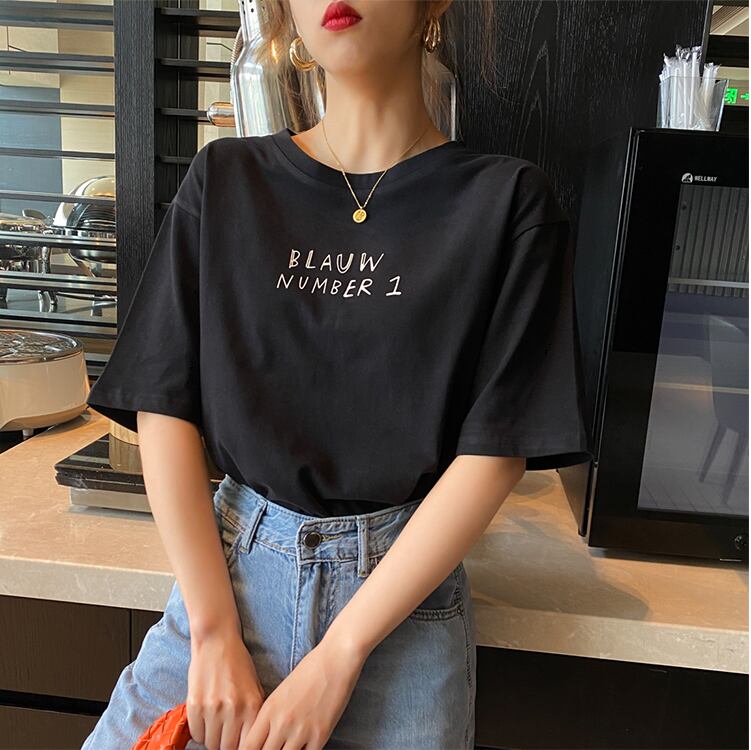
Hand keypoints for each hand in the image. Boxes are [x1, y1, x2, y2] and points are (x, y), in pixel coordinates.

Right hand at [186, 625, 265, 749]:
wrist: (217, 641)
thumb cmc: (239, 664)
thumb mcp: (255, 687)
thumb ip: (254, 716)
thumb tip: (252, 741)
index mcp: (252, 705)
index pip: (247, 745)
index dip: (243, 747)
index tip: (239, 742)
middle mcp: (234, 709)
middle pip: (228, 748)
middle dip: (227, 743)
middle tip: (227, 733)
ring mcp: (213, 708)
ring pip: (211, 744)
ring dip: (213, 738)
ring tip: (217, 723)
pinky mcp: (195, 705)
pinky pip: (196, 734)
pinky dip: (200, 730)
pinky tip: (206, 716)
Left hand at [239, 636, 365, 749]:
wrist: (335, 659)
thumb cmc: (309, 670)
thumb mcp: (281, 693)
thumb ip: (270, 718)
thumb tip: (264, 740)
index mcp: (268, 710)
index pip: (249, 747)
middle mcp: (281, 723)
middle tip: (274, 748)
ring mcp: (301, 731)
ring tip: (289, 746)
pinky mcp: (320, 735)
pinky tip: (305, 747)